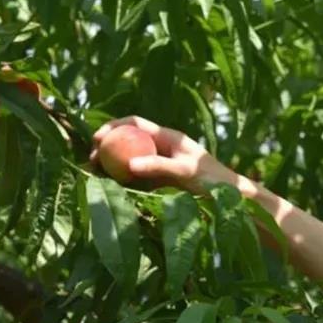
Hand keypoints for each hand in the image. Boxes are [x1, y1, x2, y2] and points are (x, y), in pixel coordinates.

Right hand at [90, 116, 237, 194]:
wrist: (231, 198)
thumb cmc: (212, 180)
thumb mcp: (184, 171)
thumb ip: (158, 167)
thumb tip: (129, 165)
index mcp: (168, 137)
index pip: (135, 124)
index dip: (114, 127)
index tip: (97, 138)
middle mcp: (161, 148)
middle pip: (128, 141)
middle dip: (107, 147)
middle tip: (91, 160)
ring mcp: (159, 165)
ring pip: (129, 161)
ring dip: (111, 166)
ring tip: (94, 174)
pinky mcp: (160, 183)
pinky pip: (136, 179)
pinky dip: (122, 182)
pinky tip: (110, 189)